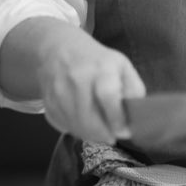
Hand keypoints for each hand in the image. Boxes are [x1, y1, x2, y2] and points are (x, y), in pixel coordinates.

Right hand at [37, 26, 145, 142]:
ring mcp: (59, 89)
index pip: (108, 96)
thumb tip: (137, 117)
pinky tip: (82, 123)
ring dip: (89, 135)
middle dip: (102, 134)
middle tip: (111, 137)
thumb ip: (133, 90)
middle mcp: (77, 78)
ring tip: (98, 131)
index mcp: (101, 68)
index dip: (116, 118)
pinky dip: (74, 129)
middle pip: (88, 118)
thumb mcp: (121, 66)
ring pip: (74, 125)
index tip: (122, 131)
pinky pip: (62, 125)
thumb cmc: (96, 60)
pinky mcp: (47, 100)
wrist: (58, 47)